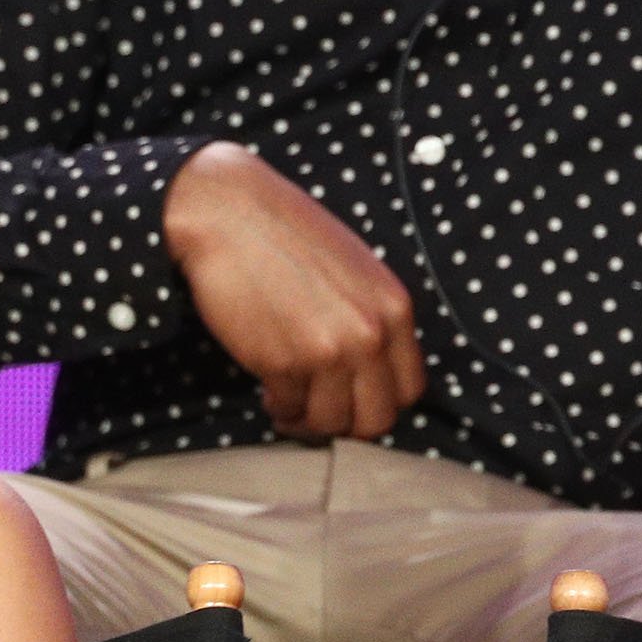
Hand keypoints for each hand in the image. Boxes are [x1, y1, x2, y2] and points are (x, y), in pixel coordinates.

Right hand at [164, 141, 425, 440]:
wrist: (231, 216)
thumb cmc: (290, 239)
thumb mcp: (359, 273)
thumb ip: (374, 319)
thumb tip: (374, 370)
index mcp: (396, 310)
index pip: (410, 389)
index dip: (380, 403)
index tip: (355, 400)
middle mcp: (371, 335)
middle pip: (376, 419)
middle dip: (347, 424)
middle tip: (321, 411)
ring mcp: (328, 351)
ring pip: (331, 425)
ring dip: (308, 420)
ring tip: (291, 401)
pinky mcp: (282, 362)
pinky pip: (289, 409)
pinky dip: (279, 407)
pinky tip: (270, 389)